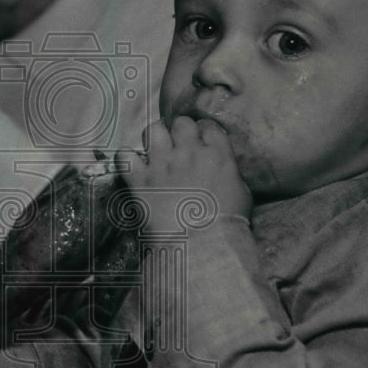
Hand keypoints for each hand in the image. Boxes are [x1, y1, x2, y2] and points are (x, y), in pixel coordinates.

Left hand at [115, 117, 252, 235]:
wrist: (201, 244)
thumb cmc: (228, 224)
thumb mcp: (242, 194)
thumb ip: (230, 174)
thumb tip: (223, 170)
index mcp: (217, 154)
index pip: (208, 126)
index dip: (203, 132)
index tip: (201, 141)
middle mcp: (189, 152)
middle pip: (181, 123)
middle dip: (179, 131)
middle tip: (178, 145)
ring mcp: (162, 163)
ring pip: (153, 130)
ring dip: (154, 138)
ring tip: (155, 150)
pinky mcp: (140, 179)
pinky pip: (125, 155)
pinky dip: (127, 158)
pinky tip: (133, 165)